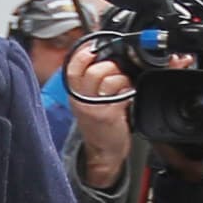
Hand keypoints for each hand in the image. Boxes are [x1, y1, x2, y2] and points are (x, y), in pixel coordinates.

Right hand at [63, 39, 133, 184]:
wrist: (104, 153)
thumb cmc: (99, 126)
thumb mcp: (87, 102)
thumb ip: (91, 82)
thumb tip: (103, 56)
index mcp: (74, 94)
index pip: (73, 67)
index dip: (85, 53)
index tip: (96, 49)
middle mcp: (81, 100)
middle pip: (94, 69)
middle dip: (111, 66)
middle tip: (118, 74)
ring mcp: (94, 107)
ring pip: (108, 78)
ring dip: (122, 78)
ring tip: (124, 87)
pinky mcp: (108, 114)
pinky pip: (121, 92)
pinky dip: (129, 90)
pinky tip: (129, 96)